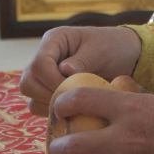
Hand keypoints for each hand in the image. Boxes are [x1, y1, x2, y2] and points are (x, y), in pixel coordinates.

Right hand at [19, 26, 141, 116]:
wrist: (125, 56)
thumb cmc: (114, 47)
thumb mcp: (101, 49)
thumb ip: (83, 60)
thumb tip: (64, 70)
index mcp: (54, 41)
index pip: (39, 64)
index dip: (52, 80)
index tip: (73, 89)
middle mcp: (45, 58)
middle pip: (28, 82)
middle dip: (48, 95)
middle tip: (73, 100)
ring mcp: (45, 76)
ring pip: (31, 98)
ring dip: (50, 105)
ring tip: (75, 105)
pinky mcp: (50, 92)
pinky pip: (41, 108)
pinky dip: (54, 113)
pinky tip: (74, 111)